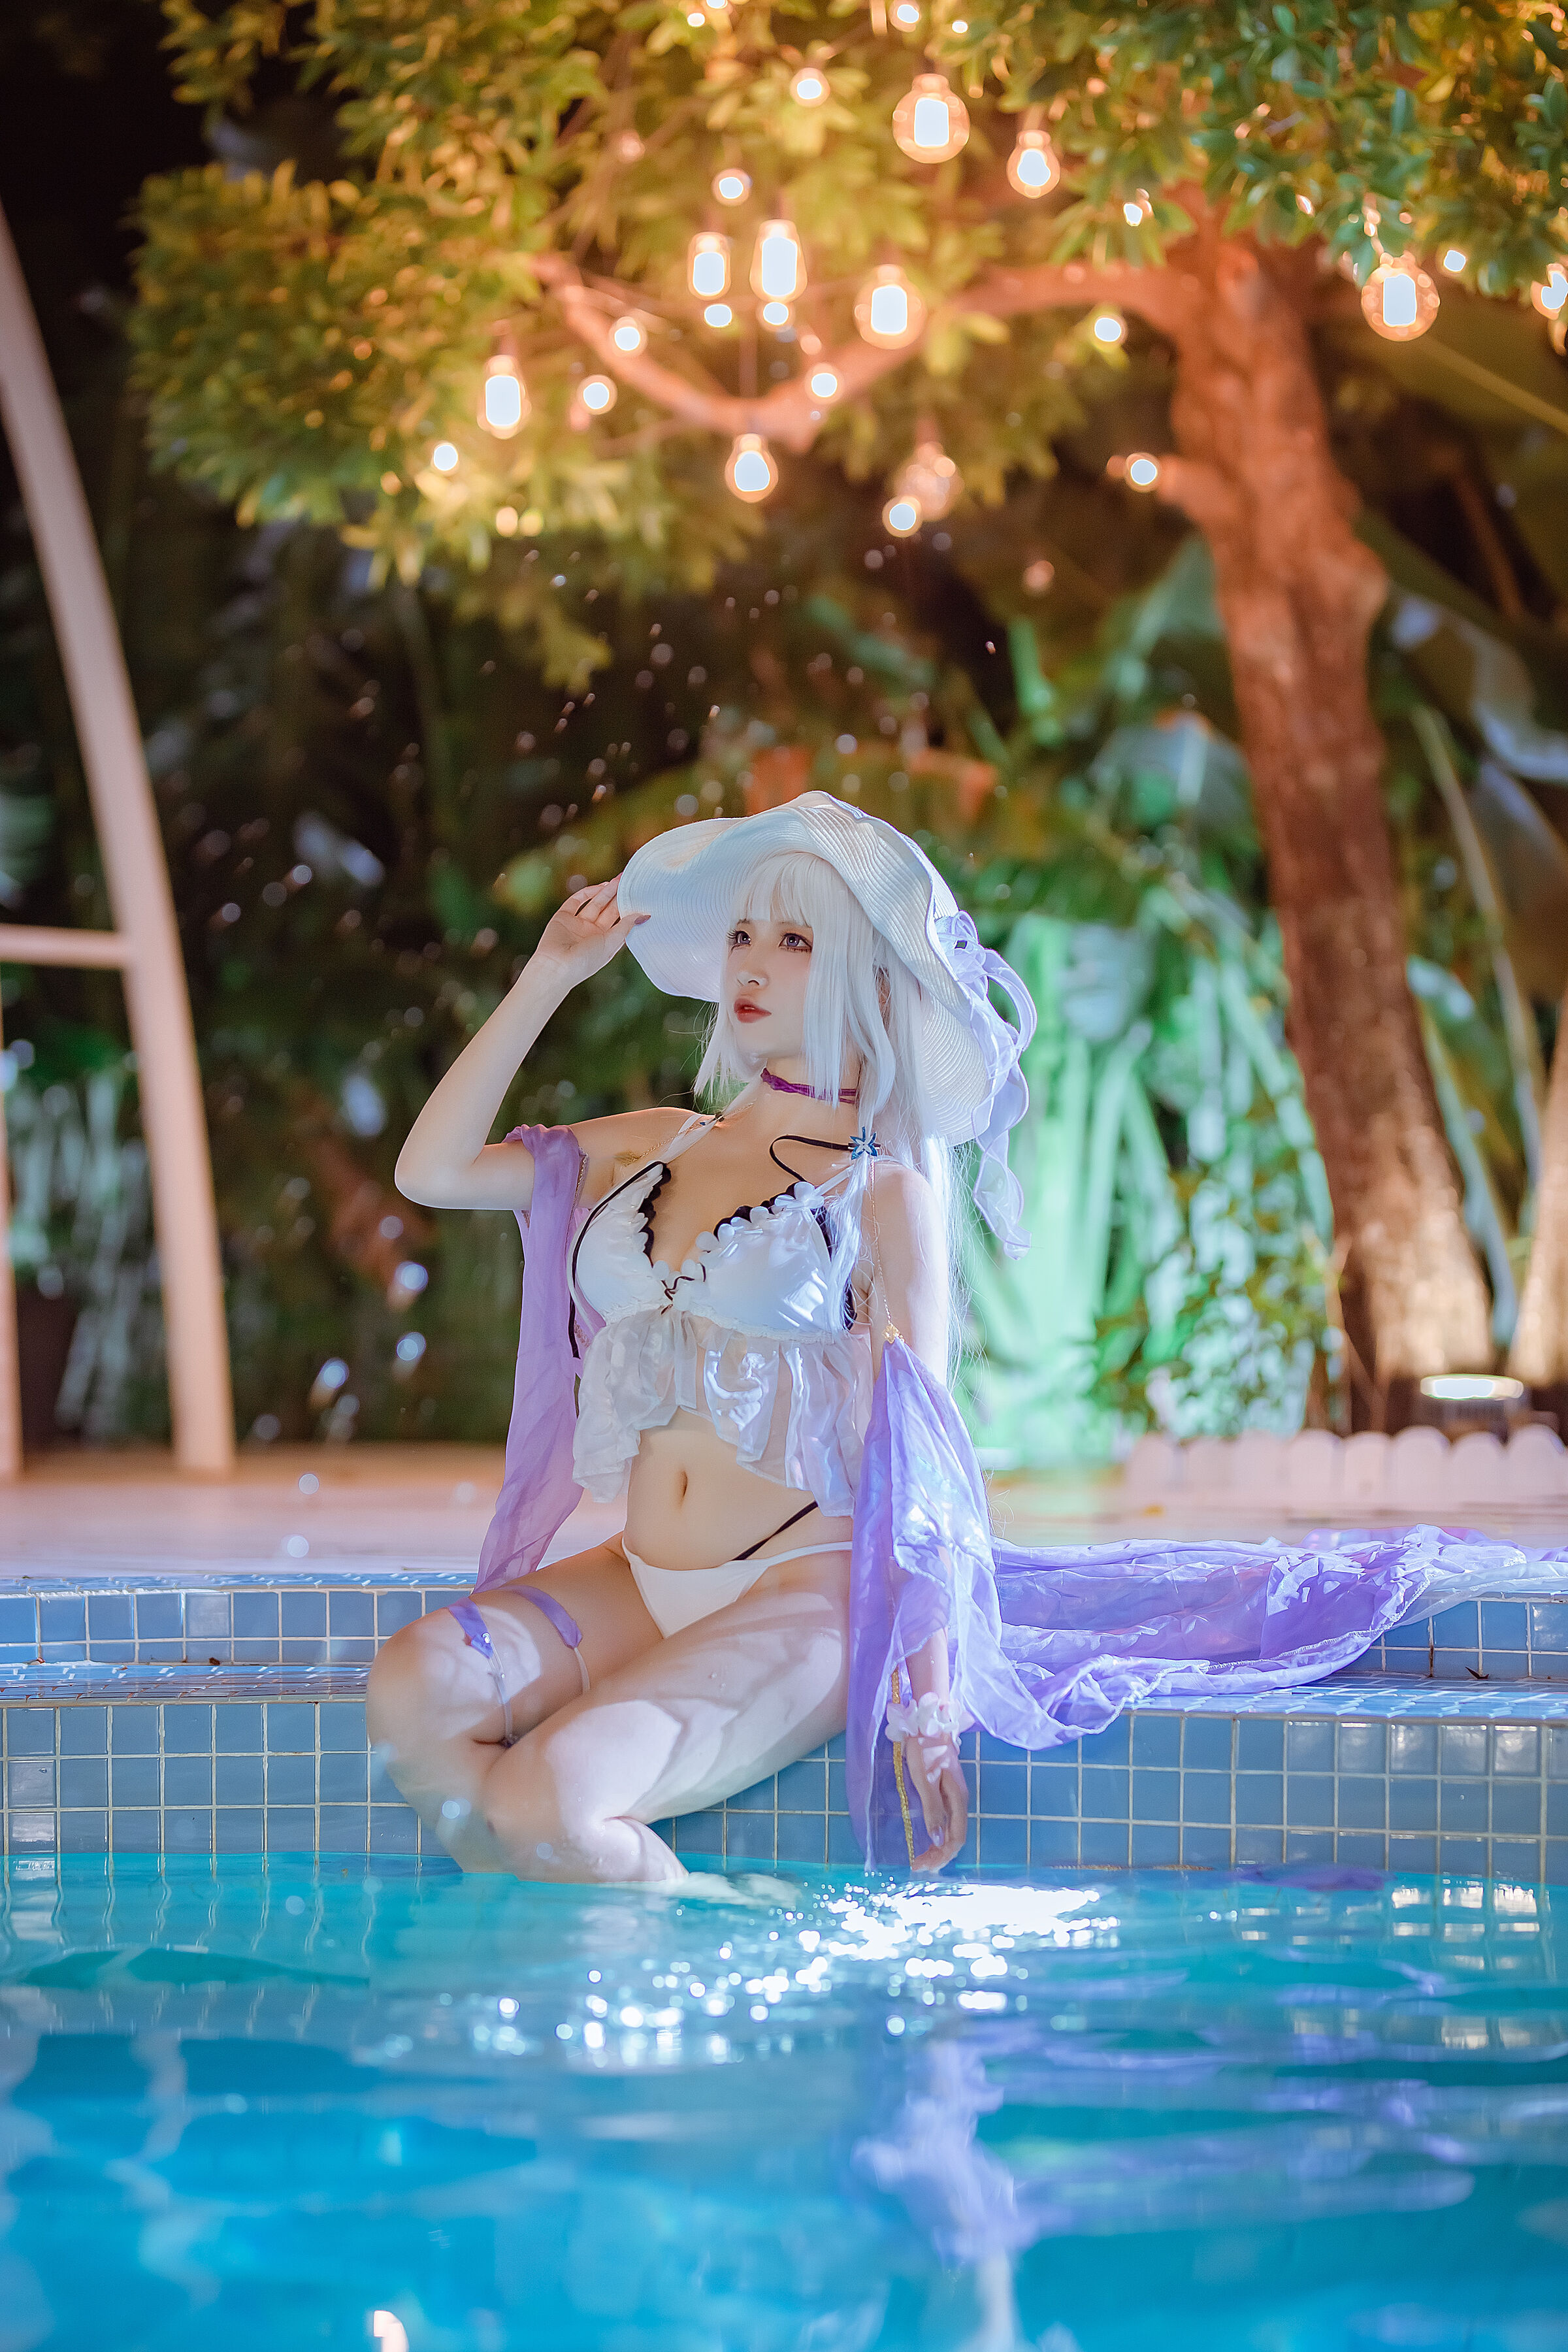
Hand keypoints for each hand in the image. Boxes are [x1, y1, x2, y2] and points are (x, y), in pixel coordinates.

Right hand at [532, 877, 643, 986]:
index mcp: (604, 942)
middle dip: (618, 897)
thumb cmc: (585, 961)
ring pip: (595, 903)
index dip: (628, 909)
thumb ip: (626, 927)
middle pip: (608, 910)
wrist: (556, 966)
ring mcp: (577, 924)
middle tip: (629, 882)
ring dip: (606, 892)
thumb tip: (642, 915)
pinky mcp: (563, 916)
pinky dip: (588, 892)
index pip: (619, 921)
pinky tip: (601, 886)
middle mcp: (591, 932)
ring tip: (618, 880)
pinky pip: (577, 901)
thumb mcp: (611, 944)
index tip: (639, 897)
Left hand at [901, 1735, 968, 1873]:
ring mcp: (953, 1795)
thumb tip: (937, 1840)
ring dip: (938, 1847)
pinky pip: (945, 1820)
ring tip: (922, 1859)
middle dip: (939, 1856)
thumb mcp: (925, 1779)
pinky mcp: (945, 1790)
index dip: (941, 1856)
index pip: (955, 1838)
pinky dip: (937, 1834)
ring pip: (950, 1829)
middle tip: (918, 1867)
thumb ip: (933, 1809)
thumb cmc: (926, 1749)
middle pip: (954, 1837)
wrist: (929, 1723)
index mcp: (957, 1800)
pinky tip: (928, 1839)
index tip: (923, 1866)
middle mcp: (959, 1801)